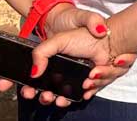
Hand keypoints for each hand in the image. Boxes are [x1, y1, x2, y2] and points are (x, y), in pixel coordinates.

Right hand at [0, 5, 136, 105]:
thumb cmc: (82, 37)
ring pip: (67, 97)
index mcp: (51, 66)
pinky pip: (87, 94)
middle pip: (49, 95)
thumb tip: (33, 73)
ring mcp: (76, 81)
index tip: (27, 92)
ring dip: (66, 96)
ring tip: (74, 88)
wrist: (108, 38)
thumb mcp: (57, 41)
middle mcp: (62, 76)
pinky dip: (89, 90)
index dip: (28, 89)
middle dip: (46, 98)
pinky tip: (89, 83)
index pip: (34, 82)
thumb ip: (41, 53)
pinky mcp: (92, 83)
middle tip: (48, 96)